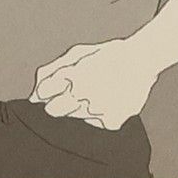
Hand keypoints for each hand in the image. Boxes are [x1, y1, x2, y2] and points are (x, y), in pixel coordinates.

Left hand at [31, 39, 158, 128]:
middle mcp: (82, 94)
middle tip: (76, 92)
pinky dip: (99, 115)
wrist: (142, 60)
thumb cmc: (108, 54)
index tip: (52, 90)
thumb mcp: (77, 54)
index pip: (44, 92)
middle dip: (58, 103)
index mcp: (71, 74)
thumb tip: (35, 95)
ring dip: (82, 106)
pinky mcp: (111, 121)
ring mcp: (97, 110)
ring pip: (76, 116)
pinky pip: (95, 123)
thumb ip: (51, 72)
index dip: (47, 91)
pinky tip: (109, 100)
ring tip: (100, 90)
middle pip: (54, 110)